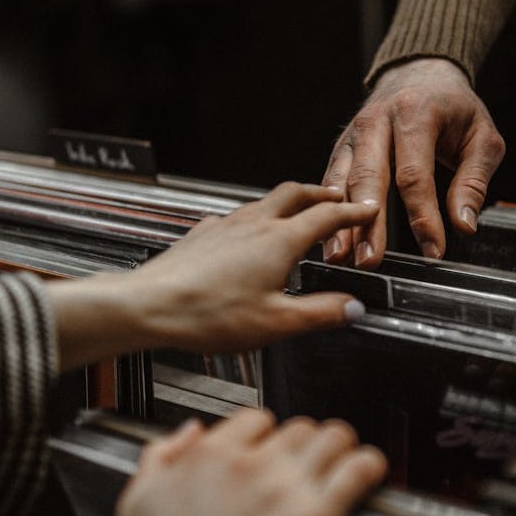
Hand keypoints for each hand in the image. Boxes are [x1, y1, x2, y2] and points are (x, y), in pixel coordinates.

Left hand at [49, 182, 378, 369]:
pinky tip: (248, 236)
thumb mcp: (276, 322)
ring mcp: (225, 226)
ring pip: (264, 202)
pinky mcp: (202, 234)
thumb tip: (351, 308)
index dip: (352, 212)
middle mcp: (253, 224)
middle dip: (321, 193)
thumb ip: (320, 313)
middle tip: (336, 197)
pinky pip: (237, 217)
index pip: (327, 216)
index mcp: (279, 241)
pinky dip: (256, 219)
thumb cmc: (207, 314)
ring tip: (298, 213)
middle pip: (295, 193)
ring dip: (289, 203)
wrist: (149, 305)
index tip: (366, 209)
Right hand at [113, 409, 387, 515]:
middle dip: (306, 443)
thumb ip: (161, 457)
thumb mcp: (137, 504)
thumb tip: (190, 432)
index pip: (257, 419)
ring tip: (342, 460)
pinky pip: (356, 470)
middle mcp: (249, 465)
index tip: (271, 450)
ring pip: (332, 438)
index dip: (268, 436)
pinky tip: (369, 469)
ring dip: (339, 447)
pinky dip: (368, 465)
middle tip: (310, 462)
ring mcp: (283, 490)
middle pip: (299, 428)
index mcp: (208, 456)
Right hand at [322, 57, 504, 267]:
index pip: (415, 174)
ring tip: (341, 258)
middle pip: (369, 178)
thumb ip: (473, 182)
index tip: (432, 250)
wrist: (419, 72)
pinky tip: (329, 243)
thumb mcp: (482, 138)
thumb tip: (464, 225)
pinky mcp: (341, 148)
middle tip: (370, 260)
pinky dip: (327, 214)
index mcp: (415, 113)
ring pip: (342, 182)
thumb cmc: (453, 108)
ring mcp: (352, 135)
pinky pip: (330, 183)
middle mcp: (376, 121)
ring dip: (339, 223)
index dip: (423, 216)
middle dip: (368, 223)